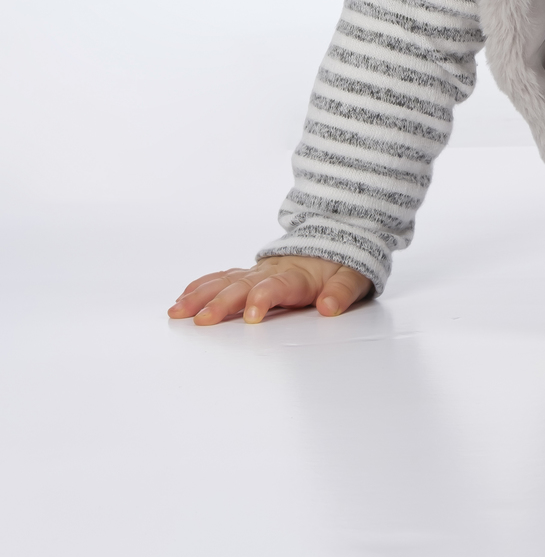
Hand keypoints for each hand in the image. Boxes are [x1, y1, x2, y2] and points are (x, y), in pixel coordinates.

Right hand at [167, 256, 372, 325]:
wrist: (334, 236)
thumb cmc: (341, 263)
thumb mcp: (354, 276)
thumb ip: (342, 291)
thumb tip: (330, 307)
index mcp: (296, 275)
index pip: (276, 287)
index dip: (263, 299)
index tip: (252, 316)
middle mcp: (271, 272)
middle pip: (242, 286)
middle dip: (221, 303)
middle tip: (202, 321)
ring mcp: (257, 272)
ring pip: (224, 282)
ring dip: (201, 295)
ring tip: (178, 311)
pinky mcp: (249, 275)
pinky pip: (222, 278)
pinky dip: (201, 286)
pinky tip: (183, 298)